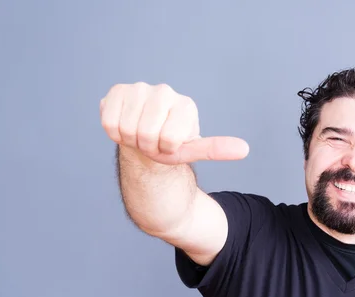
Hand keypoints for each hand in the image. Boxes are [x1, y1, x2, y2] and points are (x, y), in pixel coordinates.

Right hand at [100, 82, 248, 164]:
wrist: (145, 138)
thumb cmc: (170, 145)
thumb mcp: (192, 150)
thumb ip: (216, 149)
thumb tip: (245, 149)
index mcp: (186, 105)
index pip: (170, 139)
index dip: (167, 149)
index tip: (169, 145)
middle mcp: (164, 91)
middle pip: (146, 134)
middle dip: (147, 146)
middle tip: (152, 142)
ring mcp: (140, 88)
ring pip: (126, 129)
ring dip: (130, 140)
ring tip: (139, 135)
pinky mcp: (118, 91)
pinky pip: (109, 122)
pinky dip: (114, 133)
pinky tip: (125, 126)